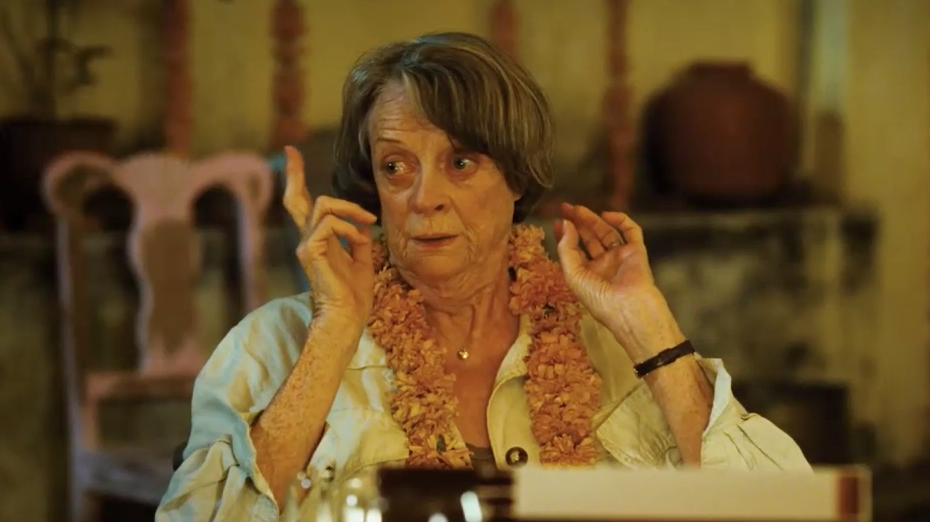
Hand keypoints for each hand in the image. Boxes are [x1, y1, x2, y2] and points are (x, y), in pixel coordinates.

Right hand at [283, 146, 377, 332]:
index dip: (297, 181)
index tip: (292, 156)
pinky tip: (360, 241)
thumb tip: (362, 223)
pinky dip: (350, 227)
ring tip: (367, 221)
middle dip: (293, 173)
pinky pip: (330, 223)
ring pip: (323, 204)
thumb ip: (359, 238)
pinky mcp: (310, 250)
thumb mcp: (362, 260)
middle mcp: (308, 240)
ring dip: (350, 208)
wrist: (347, 317)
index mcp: (319, 242)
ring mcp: (306, 245)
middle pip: (296, 199)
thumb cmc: (354, 296)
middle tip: (291, 152)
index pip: (305, 208)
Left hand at [554, 203, 683, 361]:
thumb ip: (566, 249)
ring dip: (593, 220)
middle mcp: (603, 265)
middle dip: (578, 223)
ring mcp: (620, 258)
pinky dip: (621, 220)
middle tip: (566, 207)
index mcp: (587, 275)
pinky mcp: (637, 252)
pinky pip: (631, 231)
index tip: (558, 220)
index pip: (574, 250)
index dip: (565, 235)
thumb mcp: (573, 276)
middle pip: (589, 239)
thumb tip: (565, 224)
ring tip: (578, 208)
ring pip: (607, 233)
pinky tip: (606, 215)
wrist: (630, 309)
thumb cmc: (598, 299)